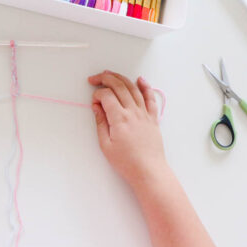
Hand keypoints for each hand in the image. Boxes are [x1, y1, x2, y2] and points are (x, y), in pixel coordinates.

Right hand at [88, 71, 167, 191]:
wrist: (149, 171)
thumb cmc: (126, 162)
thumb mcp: (106, 145)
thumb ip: (101, 122)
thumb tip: (96, 107)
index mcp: (120, 119)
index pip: (107, 96)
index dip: (97, 94)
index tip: (93, 101)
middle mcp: (133, 112)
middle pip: (119, 87)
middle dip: (106, 78)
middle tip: (96, 78)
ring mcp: (145, 114)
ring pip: (133, 88)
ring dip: (121, 78)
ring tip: (111, 74)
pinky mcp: (153, 118)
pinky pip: (150, 98)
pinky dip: (145, 86)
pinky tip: (140, 79)